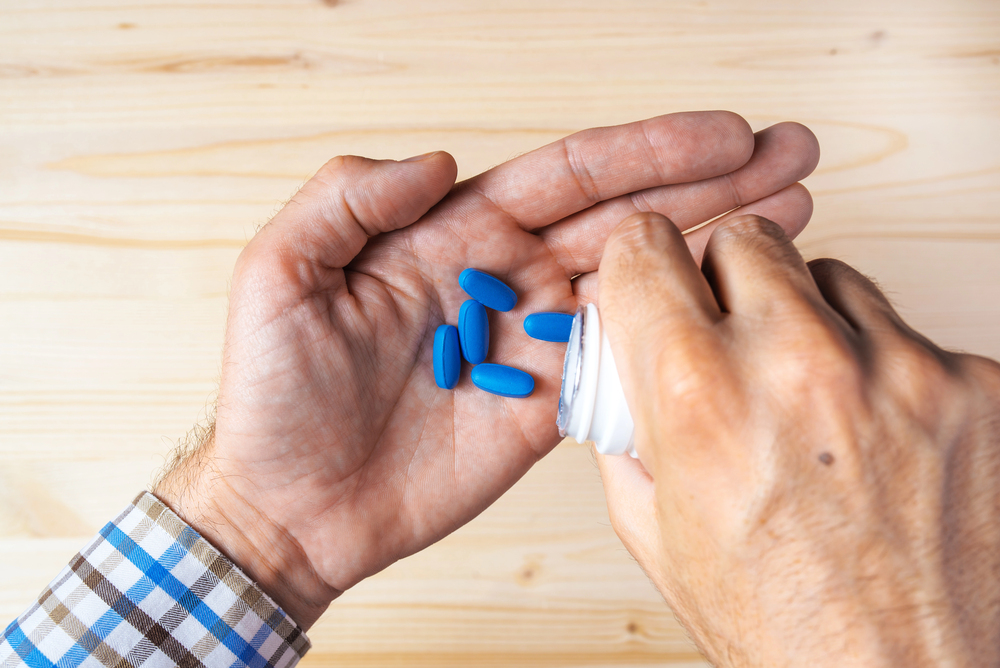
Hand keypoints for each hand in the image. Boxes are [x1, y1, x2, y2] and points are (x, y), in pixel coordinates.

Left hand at [153, 112, 819, 627]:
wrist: (290, 506)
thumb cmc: (272, 395)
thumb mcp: (280, 276)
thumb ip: (348, 200)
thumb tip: (439, 161)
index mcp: (451, 235)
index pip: (567, 176)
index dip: (647, 151)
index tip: (722, 134)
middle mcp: (504, 276)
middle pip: (626, 215)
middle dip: (711, 183)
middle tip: (789, 153)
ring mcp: (531, 341)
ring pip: (640, 278)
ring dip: (715, 242)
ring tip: (792, 207)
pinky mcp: (545, 404)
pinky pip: (623, 359)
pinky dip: (680, 327)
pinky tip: (732, 297)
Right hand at [597, 212, 999, 666]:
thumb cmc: (784, 630)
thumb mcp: (657, 533)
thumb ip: (627, 430)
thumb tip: (624, 367)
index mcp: (700, 396)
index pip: (647, 248)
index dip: (640, 264)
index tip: (652, 277)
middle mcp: (800, 363)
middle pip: (746, 238)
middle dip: (726, 279)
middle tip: (731, 335)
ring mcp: (901, 368)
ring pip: (833, 276)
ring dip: (810, 320)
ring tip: (811, 398)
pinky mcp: (975, 383)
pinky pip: (908, 335)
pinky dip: (883, 369)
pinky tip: (875, 435)